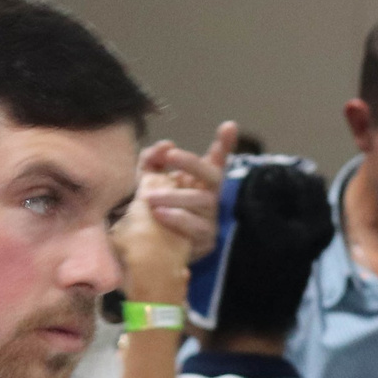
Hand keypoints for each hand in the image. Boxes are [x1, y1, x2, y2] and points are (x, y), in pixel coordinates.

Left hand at [142, 124, 233, 256]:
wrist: (152, 251)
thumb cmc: (153, 211)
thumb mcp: (148, 181)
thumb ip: (151, 160)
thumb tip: (165, 146)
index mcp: (198, 180)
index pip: (217, 159)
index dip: (225, 144)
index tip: (229, 126)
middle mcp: (210, 196)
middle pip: (213, 175)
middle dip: (192, 163)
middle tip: (169, 156)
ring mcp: (211, 218)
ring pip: (202, 202)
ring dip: (175, 197)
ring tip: (150, 198)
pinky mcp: (207, 240)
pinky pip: (196, 228)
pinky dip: (178, 219)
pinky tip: (161, 215)